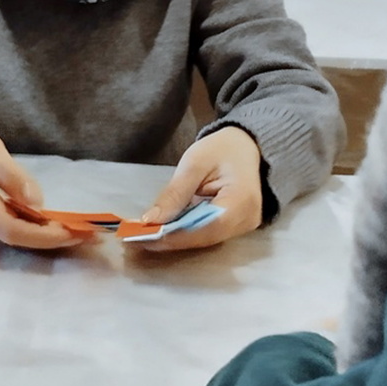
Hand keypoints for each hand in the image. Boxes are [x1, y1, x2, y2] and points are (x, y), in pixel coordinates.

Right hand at [0, 108, 80, 249]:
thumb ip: (10, 173)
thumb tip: (37, 202)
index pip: (12, 228)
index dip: (44, 235)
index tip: (74, 232)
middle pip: (17, 238)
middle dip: (54, 240)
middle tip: (90, 235)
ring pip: (15, 237)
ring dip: (48, 236)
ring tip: (81, 230)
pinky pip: (10, 229)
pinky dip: (35, 229)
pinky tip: (56, 223)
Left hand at [138, 127, 263, 252]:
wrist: (245, 146)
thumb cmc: (222, 149)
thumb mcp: (194, 163)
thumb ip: (175, 193)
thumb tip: (151, 220)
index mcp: (242, 200)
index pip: (206, 227)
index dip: (175, 236)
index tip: (146, 237)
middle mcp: (247, 219)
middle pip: (205, 237)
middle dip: (171, 239)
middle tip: (139, 238)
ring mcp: (244, 225)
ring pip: (205, 239)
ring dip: (176, 237)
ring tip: (146, 235)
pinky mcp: (236, 227)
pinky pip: (208, 234)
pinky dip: (186, 232)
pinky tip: (165, 229)